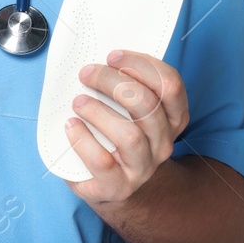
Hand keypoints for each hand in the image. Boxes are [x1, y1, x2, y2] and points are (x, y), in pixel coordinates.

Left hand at [64, 50, 189, 204]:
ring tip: (78, 102)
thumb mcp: (129, 112)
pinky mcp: (117, 186)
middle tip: (87, 73)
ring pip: (130, 135)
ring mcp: (143, 167)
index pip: (170, 85)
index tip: (113, 56)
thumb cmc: (116, 138)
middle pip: (147, 105)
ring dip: (99, 111)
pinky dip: (83, 140)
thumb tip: (97, 60)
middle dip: (113, 82)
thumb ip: (124, 87)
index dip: (142, 65)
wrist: (112, 185)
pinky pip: (103, 162)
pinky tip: (72, 126)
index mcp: (172, 119)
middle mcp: (163, 143)